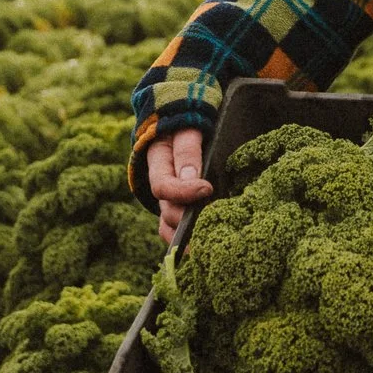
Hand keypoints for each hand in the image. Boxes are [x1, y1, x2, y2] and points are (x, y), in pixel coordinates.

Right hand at [147, 128, 210, 244]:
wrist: (181, 122)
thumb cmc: (187, 123)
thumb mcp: (187, 130)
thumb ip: (187, 152)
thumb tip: (191, 179)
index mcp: (158, 162)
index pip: (163, 186)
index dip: (183, 191)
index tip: (207, 189)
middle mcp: (160, 184)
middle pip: (168, 211)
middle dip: (189, 220)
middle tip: (214, 227)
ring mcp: (167, 197)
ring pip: (170, 225)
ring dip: (187, 237)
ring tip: (208, 248)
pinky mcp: (177, 205)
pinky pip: (174, 229)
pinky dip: (185, 241)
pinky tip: (200, 250)